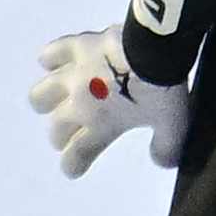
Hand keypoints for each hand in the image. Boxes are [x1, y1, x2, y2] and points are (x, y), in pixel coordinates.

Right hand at [29, 30, 191, 178]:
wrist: (155, 46)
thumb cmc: (163, 88)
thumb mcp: (175, 125)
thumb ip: (166, 148)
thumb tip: (161, 162)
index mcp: (102, 126)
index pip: (76, 155)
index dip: (73, 165)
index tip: (74, 168)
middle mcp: (80, 104)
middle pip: (57, 129)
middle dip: (62, 136)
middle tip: (73, 133)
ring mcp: (74, 75)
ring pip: (40, 95)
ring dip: (46, 102)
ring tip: (56, 100)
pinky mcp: (76, 47)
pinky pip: (51, 54)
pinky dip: (50, 59)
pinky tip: (53, 62)